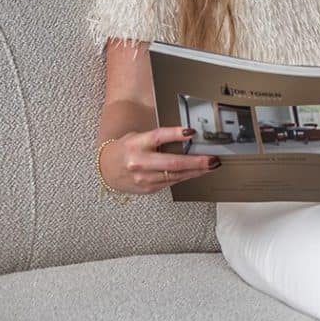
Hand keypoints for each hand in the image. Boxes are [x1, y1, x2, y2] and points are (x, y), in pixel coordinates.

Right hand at [100, 126, 220, 194]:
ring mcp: (144, 178)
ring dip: (196, 171)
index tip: (191, 131)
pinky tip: (196, 172)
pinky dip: (186, 176)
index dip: (176, 133)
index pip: (159, 136)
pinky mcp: (148, 188)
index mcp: (137, 143)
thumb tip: (188, 135)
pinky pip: (172, 182)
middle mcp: (140, 162)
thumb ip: (159, 137)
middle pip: (172, 162)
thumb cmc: (127, 149)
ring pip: (176, 175)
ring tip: (210, 166)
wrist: (107, 169)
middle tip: (212, 159)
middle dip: (196, 162)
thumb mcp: (139, 136)